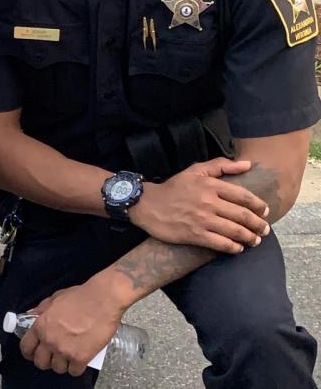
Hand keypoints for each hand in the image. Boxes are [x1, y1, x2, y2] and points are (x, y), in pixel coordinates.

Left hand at [20, 282, 122, 376]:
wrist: (102, 300)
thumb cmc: (79, 297)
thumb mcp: (54, 299)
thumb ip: (41, 310)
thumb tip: (30, 315)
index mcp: (41, 325)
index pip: (26, 347)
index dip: (28, 352)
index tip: (33, 353)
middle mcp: (50, 340)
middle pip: (40, 363)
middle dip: (45, 361)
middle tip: (52, 357)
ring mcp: (65, 350)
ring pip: (57, 369)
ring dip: (62, 364)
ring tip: (67, 357)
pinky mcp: (81, 357)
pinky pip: (74, 372)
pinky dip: (76, 368)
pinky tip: (79, 361)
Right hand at [129, 158, 269, 253]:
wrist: (146, 204)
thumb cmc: (173, 188)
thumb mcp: (195, 171)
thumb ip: (221, 165)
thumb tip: (248, 164)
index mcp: (210, 185)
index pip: (243, 196)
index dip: (259, 205)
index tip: (265, 212)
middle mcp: (209, 202)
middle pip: (243, 215)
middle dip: (258, 225)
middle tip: (264, 230)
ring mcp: (202, 220)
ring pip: (235, 231)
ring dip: (249, 238)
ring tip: (254, 241)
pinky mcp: (195, 235)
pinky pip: (221, 244)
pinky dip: (234, 247)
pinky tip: (238, 248)